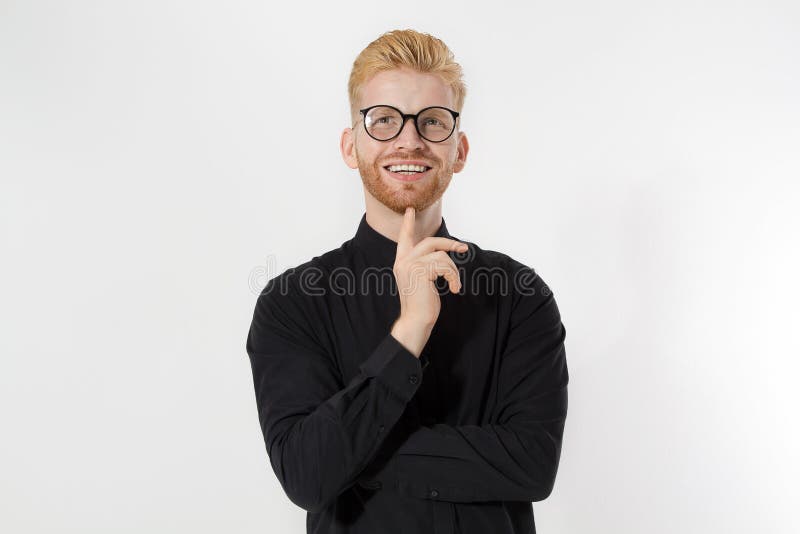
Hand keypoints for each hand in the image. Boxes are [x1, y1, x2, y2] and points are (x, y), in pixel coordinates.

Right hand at [390, 207, 467, 356]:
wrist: (415, 320)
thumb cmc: (421, 305)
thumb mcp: (421, 281)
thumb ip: (425, 265)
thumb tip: (442, 254)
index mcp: (401, 262)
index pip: (404, 238)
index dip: (408, 224)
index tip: (411, 210)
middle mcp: (403, 261)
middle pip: (430, 241)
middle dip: (449, 244)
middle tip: (463, 249)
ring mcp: (410, 265)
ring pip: (441, 256)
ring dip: (453, 271)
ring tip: (454, 285)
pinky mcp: (420, 271)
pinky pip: (445, 266)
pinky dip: (453, 278)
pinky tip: (453, 289)